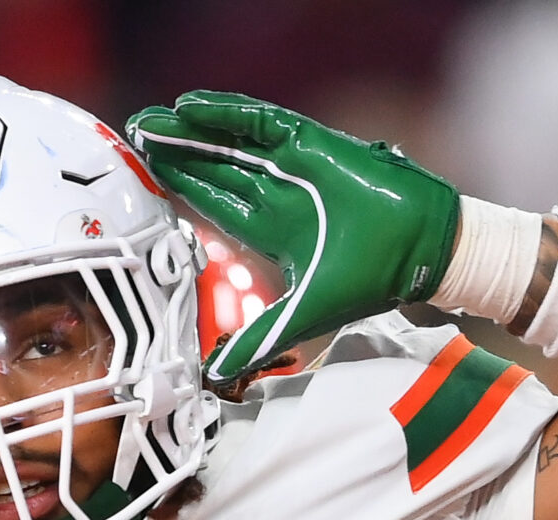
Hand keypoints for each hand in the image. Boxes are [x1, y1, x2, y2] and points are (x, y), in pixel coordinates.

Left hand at [128, 91, 461, 382]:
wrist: (423, 249)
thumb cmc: (373, 280)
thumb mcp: (303, 317)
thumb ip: (260, 341)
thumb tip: (217, 375)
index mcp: (273, 230)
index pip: (215, 205)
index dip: (179, 190)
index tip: (143, 178)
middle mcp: (279, 193)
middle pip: (214, 167)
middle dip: (174, 153)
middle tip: (135, 135)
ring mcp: (294, 165)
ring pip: (228, 142)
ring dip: (189, 131)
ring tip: (149, 121)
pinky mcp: (312, 144)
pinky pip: (261, 122)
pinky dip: (226, 113)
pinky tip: (189, 106)